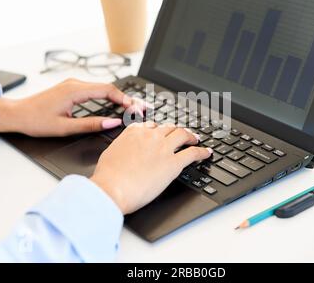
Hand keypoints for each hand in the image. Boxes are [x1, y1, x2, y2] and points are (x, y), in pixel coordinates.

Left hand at [0, 79, 135, 136]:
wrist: (16, 114)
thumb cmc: (35, 120)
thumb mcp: (65, 127)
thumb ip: (91, 124)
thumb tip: (112, 123)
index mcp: (75, 90)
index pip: (108, 90)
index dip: (125, 99)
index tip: (137, 108)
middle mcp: (75, 84)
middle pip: (108, 88)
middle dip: (127, 98)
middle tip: (142, 108)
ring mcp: (73, 85)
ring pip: (103, 88)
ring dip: (119, 97)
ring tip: (133, 107)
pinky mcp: (72, 89)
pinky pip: (95, 90)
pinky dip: (108, 97)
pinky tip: (116, 104)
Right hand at [90, 122, 212, 213]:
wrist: (111, 188)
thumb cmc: (107, 177)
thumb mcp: (110, 153)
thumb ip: (122, 146)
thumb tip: (125, 149)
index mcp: (134, 132)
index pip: (151, 125)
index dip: (160, 129)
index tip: (163, 132)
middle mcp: (150, 136)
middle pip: (169, 128)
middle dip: (177, 130)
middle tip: (182, 135)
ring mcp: (163, 148)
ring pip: (182, 135)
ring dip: (191, 136)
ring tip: (195, 140)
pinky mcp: (173, 163)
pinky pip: (193, 153)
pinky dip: (202, 151)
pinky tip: (206, 153)